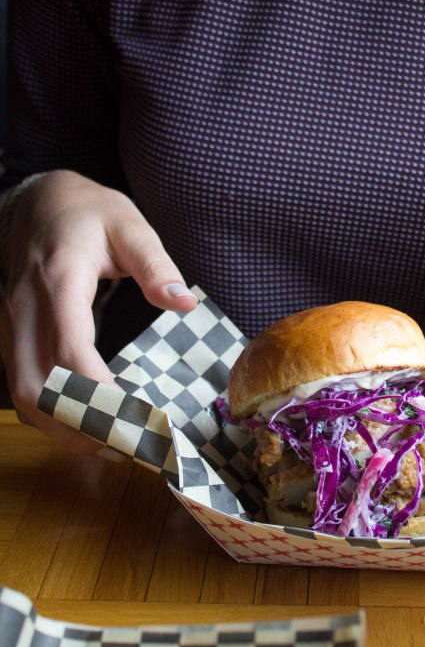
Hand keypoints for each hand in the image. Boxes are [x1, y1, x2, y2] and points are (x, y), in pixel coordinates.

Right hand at [0, 170, 197, 452]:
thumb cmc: (89, 212)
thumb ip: (157, 265)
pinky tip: (83, 426)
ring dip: (60, 427)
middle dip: (78, 424)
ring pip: (23, 392)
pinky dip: (48, 413)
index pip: (70, 348)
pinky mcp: (9, 334)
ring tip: (109, 446)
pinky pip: (20, 385)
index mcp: (59, 279)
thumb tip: (184, 303)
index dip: (97, 392)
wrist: (40, 200)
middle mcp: (25, 306)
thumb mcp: (130, 225)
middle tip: (127, 447)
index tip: (134, 417)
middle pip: (37, 384)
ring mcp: (10, 322)